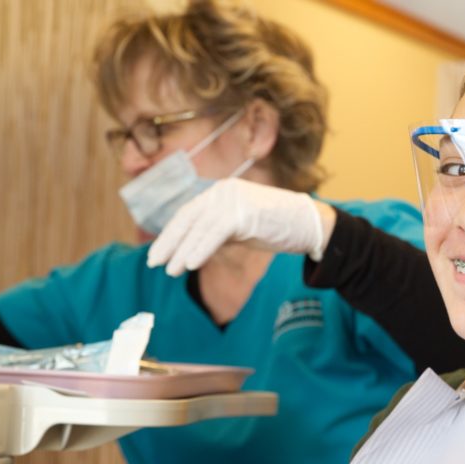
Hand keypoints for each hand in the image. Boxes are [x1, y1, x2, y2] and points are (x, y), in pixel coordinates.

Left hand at [146, 178, 334, 276]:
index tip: (158, 254)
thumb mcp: (242, 228)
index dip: (171, 234)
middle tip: (154, 262)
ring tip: (170, 270)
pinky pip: (215, 232)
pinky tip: (190, 265)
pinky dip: (200, 248)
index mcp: (222, 192)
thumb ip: (218, 233)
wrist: (311, 224)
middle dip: (169, 242)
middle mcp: (224, 190)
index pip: (189, 213)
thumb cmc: (279, 227)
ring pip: (199, 226)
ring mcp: (234, 199)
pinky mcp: (244, 211)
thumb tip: (192, 250)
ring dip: (182, 250)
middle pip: (188, 217)